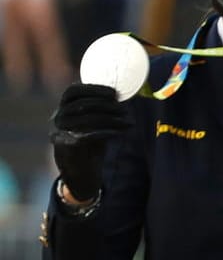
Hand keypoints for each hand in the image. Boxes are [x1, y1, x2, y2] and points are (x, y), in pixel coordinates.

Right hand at [50, 83, 129, 201]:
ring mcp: (59, 132)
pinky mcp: (65, 146)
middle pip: (81, 105)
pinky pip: (87, 136)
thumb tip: (120, 97)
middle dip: (106, 105)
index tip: (114, 93)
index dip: (93, 89)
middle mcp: (57, 117)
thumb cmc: (89, 142)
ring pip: (85, 120)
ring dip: (111, 119)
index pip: (73, 91)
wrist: (79, 171)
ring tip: (128, 122)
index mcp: (63, 108)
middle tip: (125, 110)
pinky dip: (107, 132)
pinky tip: (121, 132)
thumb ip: (100, 110)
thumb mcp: (94, 122)